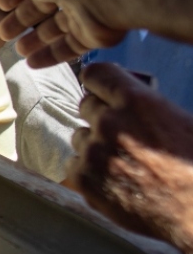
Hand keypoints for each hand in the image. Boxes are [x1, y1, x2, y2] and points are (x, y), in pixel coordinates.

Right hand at [0, 0, 128, 67]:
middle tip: (4, 33)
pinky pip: (68, 47)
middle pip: (39, 5)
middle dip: (20, 19)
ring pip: (53, 28)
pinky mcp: (91, 33)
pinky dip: (50, 56)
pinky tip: (32, 64)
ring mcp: (80, 8)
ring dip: (34, 40)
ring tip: (18, 51)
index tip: (0, 4)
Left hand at [68, 63, 192, 253]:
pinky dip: (88, 171)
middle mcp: (110, 122)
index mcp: (137, 101)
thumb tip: (121, 92)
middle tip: (120, 134)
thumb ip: (144, 104)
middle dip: (100, 116)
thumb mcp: (179, 120)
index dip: (100, 83)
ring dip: (94, 145)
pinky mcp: (83, 178)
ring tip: (123, 162)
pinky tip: (113, 180)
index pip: (96, 73)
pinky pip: (73, 164)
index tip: (101, 90)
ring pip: (80, 136)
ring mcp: (94, 151)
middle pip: (86, 105)